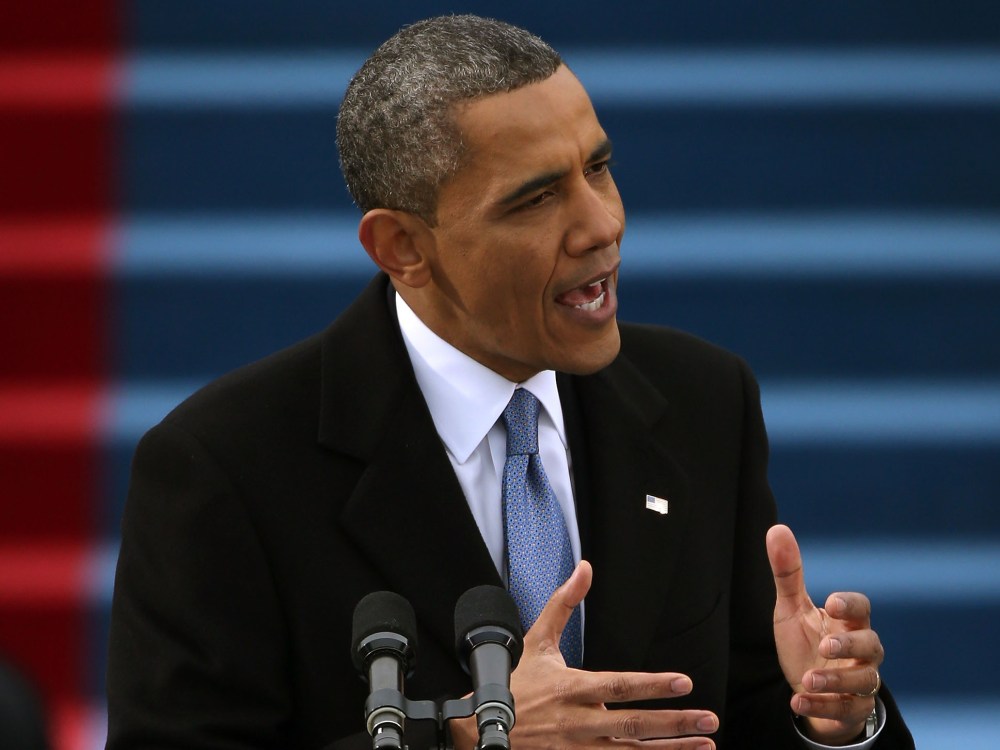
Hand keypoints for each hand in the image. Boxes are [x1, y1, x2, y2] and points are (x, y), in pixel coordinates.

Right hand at [452, 561, 718, 749]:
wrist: (483, 728)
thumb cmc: (515, 682)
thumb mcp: (537, 640)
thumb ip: (564, 604)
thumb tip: (584, 569)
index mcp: (572, 687)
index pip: (619, 686)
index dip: (652, 685)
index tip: (683, 682)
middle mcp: (578, 720)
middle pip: (633, 724)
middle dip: (674, 723)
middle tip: (709, 719)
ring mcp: (577, 747)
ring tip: (704, 745)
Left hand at [766, 525, 883, 744]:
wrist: (810, 689)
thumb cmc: (805, 642)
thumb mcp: (791, 609)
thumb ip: (787, 574)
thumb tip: (777, 529)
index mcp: (847, 622)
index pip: (862, 608)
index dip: (850, 605)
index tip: (831, 603)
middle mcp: (861, 652)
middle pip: (872, 645)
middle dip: (850, 646)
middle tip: (826, 645)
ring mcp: (860, 681)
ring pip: (864, 681)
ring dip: (836, 681)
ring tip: (807, 679)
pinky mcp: (853, 708)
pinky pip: (846, 710)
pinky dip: (823, 706)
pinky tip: (798, 702)